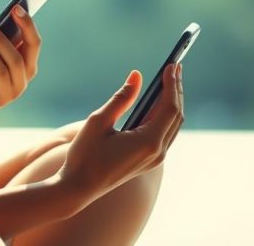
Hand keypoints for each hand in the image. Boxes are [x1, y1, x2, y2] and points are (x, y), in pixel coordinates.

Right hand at [55, 63, 184, 201]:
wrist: (77, 188)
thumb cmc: (84, 155)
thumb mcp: (99, 121)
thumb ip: (121, 98)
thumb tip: (137, 76)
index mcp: (148, 142)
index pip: (169, 107)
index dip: (172, 84)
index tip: (172, 65)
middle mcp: (157, 153)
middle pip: (176, 116)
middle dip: (176, 90)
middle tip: (175, 67)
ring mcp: (154, 159)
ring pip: (173, 125)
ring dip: (173, 102)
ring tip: (169, 81)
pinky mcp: (148, 161)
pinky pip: (164, 134)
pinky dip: (165, 115)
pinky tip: (158, 102)